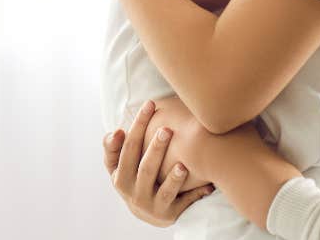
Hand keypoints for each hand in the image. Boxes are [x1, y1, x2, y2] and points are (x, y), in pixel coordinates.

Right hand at [102, 99, 214, 227]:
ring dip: (174, 178)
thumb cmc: (133, 177)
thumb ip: (113, 147)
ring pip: (164, 191)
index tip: (150, 104)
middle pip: (146, 169)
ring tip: (183, 166)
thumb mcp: (117, 166)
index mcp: (119, 177)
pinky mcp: (169, 215)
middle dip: (156, 149)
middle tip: (167, 129)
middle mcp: (134, 193)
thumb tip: (117, 132)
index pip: (128, 148)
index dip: (138, 126)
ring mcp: (152, 206)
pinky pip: (183, 203)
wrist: (145, 211)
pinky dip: (194, 194)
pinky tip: (207, 185)